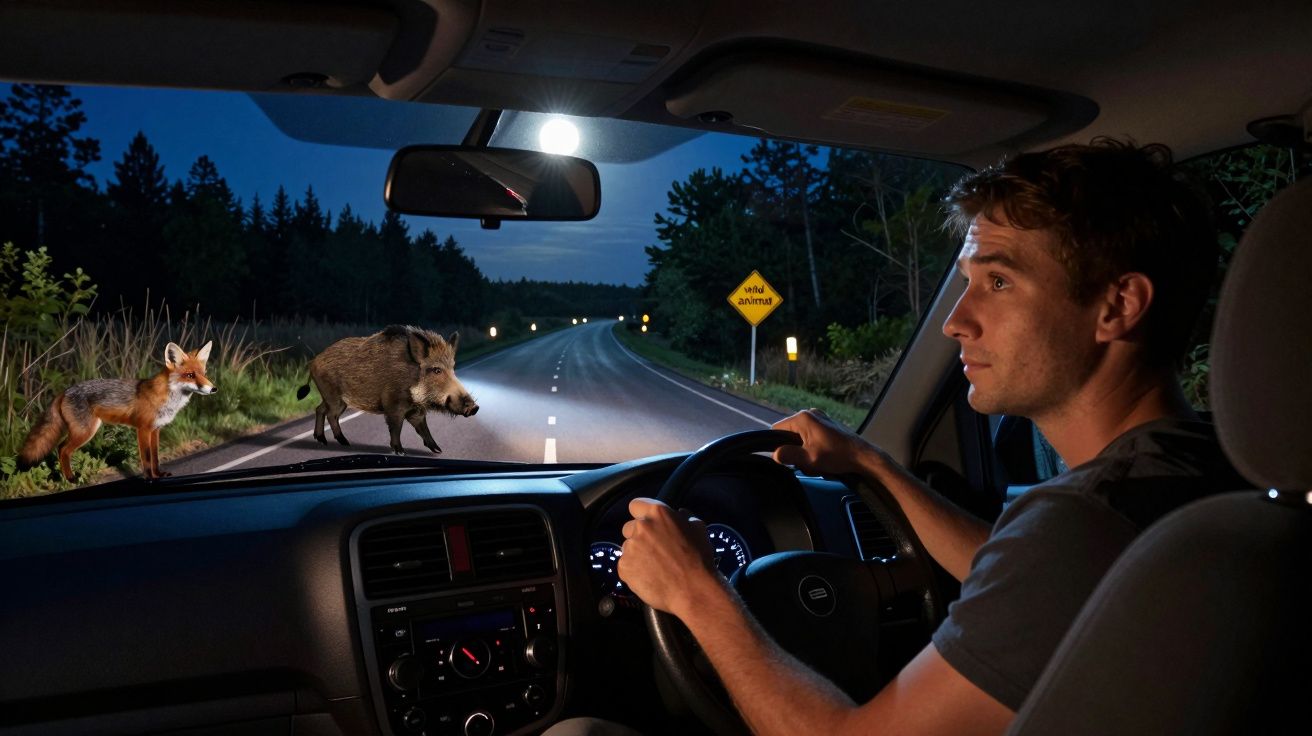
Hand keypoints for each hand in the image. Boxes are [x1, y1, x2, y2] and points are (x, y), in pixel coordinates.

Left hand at [617, 498, 718, 616]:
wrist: (693, 589)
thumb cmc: (699, 558)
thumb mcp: (698, 529)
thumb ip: (685, 517)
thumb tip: (679, 513)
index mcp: (657, 513)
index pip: (636, 505)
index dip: (641, 515)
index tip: (648, 525)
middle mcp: (641, 526)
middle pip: (629, 528)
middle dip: (638, 536)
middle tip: (654, 549)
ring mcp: (630, 547)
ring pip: (628, 547)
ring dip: (637, 554)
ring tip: (654, 567)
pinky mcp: (624, 567)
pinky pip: (625, 566)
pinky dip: (634, 571)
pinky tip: (649, 577)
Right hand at [772, 409, 881, 476]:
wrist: (863, 457)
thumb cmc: (837, 456)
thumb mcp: (809, 459)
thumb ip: (788, 455)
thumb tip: (775, 454)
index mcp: (802, 418)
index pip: (776, 430)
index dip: (778, 446)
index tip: (788, 459)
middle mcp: (810, 413)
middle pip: (790, 435)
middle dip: (795, 451)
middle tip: (807, 463)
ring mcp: (820, 418)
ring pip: (801, 438)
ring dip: (805, 452)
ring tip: (818, 462)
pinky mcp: (827, 425)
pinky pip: (812, 437)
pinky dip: (814, 449)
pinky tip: (824, 458)